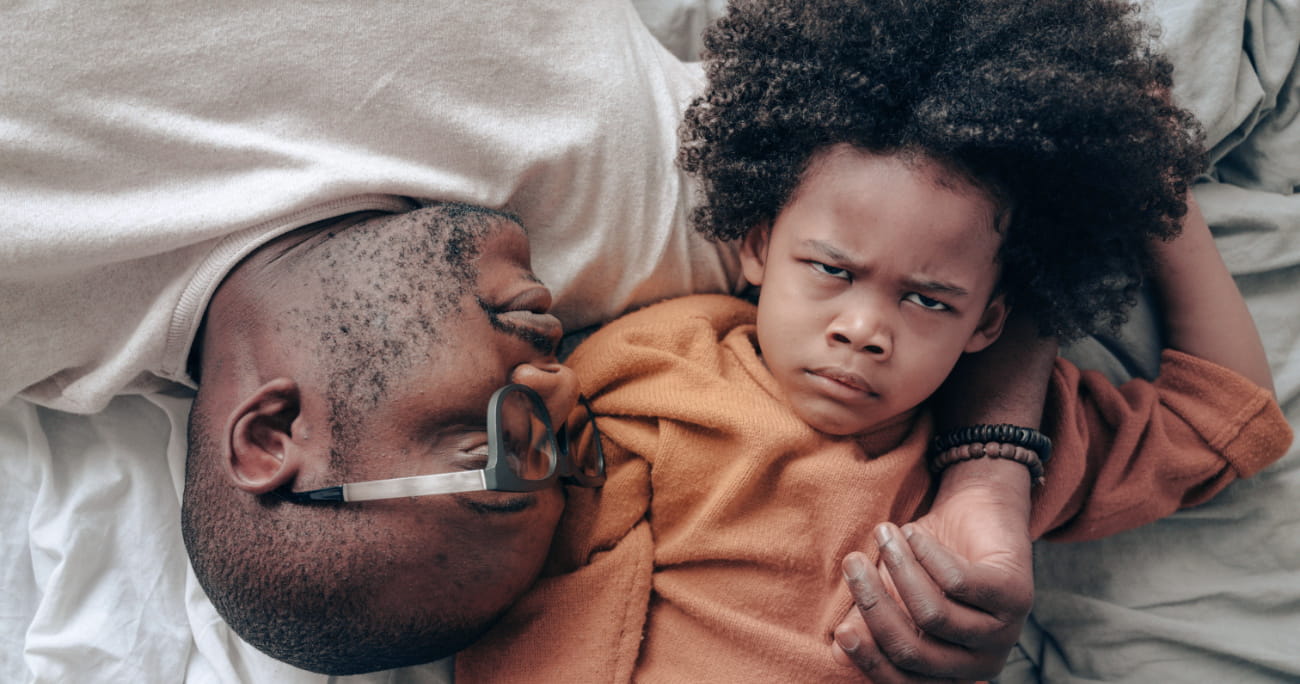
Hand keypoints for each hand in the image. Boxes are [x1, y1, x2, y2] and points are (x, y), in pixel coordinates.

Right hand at [832, 459, 1033, 680]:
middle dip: (874, 606)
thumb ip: (867, 620)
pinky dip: (927, 553)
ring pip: (933, 615)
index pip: (903, 680)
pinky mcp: (1017, 597)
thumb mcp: (890, 590)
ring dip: (899, 568)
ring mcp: (1004, 632)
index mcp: (950, 670)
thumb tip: (838, 651)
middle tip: (852, 563)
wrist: (975, 510)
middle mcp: (981, 661)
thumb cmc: (926, 558)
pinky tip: (914, 531)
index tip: (839, 631)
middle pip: (915, 650)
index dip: (869, 658)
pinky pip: (957, 582)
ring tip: (883, 533)